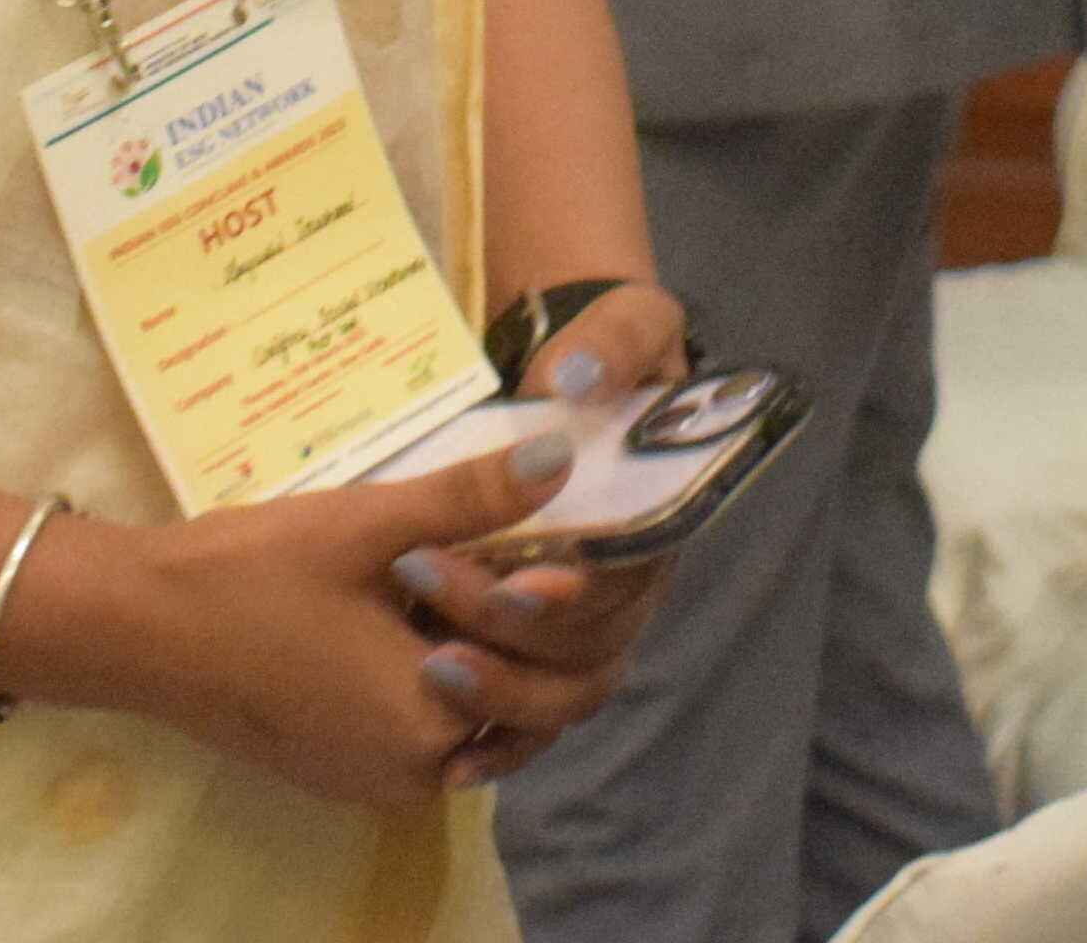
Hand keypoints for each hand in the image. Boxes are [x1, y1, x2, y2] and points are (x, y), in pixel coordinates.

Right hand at [11, 428, 615, 806]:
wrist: (135, 629)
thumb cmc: (249, 574)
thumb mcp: (368, 525)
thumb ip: (472, 500)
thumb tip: (562, 456)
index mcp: (432, 722)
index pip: (543, 660)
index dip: (551, 588)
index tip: (543, 523)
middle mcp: (418, 774)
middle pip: (523, 698)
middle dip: (527, 623)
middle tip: (506, 539)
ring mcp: (378, 782)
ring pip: (479, 716)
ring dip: (486, 648)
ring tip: (464, 563)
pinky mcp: (346, 771)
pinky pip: (429, 730)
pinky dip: (439, 675)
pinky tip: (420, 606)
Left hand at [386, 281, 693, 762]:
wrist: (578, 368)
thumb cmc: (608, 350)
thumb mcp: (620, 327)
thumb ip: (611, 347)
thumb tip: (575, 380)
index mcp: (658, 516)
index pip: (624, 578)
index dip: (575, 593)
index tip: (513, 582)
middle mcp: (631, 581)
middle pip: (589, 644)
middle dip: (511, 634)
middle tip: (429, 601)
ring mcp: (587, 618)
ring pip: (564, 690)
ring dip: (502, 694)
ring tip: (428, 671)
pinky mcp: (541, 640)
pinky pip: (535, 712)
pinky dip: (500, 740)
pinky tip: (451, 758)